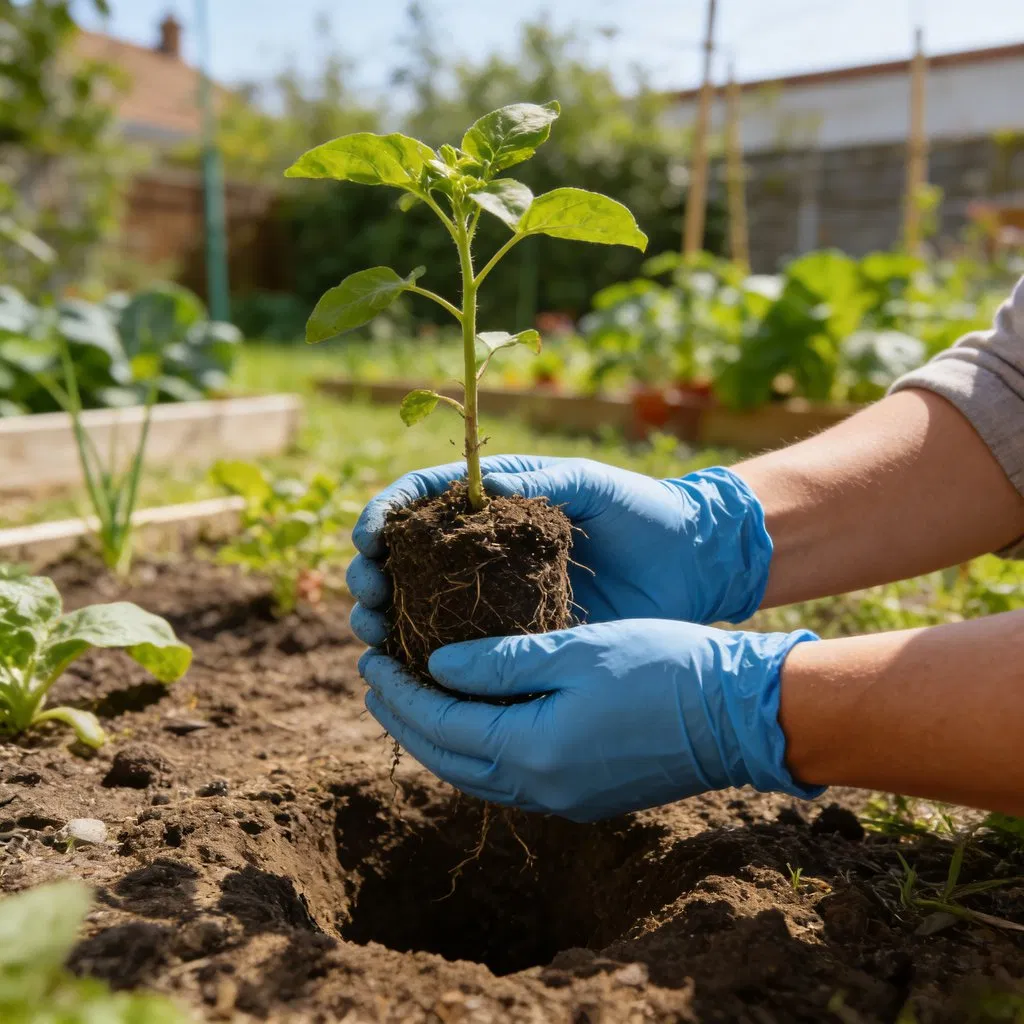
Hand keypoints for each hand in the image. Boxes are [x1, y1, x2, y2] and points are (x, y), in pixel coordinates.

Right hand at [346, 456, 772, 647]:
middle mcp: (484, 552)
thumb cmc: (644, 511)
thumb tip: (480, 492)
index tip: (367, 538)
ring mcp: (496, 597)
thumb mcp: (591, 485)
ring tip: (373, 628)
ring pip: (420, 607)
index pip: (420, 503)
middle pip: (404, 559)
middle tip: (368, 591)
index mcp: (495, 505)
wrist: (691, 564)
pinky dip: (425, 658)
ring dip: (385, 615)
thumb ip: (540, 484)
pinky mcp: (517, 638)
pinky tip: (405, 666)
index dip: (384, 516)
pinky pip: (461, 650)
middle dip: (372, 572)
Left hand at [360, 619, 821, 821]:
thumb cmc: (661, 668)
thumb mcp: (575, 649)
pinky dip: (476, 751)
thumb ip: (502, 661)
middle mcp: (542, 788)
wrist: (737, 714)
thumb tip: (437, 665)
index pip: (441, 725)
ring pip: (476, 775)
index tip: (371, 659)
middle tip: (375, 682)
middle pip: (449, 759)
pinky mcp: (586, 794)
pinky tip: (472, 723)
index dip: (400, 692)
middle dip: (406, 720)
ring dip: (437, 739)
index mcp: (533, 751)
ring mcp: (566, 799)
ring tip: (411, 703)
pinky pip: (508, 778)